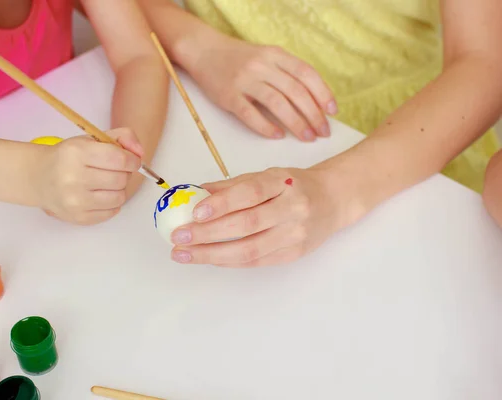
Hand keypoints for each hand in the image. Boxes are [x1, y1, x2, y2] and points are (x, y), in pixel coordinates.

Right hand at [32, 128, 142, 224]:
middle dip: (124, 174)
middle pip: (121, 179)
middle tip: (113, 170)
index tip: (131, 160)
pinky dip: (112, 203)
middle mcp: (73, 178)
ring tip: (106, 183)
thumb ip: (123, 137)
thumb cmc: (69, 157)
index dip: (132, 160)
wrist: (39, 178)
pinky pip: (112, 212)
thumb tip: (140, 153)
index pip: (119, 159)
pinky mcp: (78, 217)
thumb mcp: (92, 138)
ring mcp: (75, 201)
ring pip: (119, 197)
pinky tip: (100, 194)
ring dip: (118, 189)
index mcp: (76, 153)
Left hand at [168, 167, 356, 266]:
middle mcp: (292, 208)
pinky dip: (228, 261)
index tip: (194, 212)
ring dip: (212, 254)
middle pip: (247, 225)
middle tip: (179, 237)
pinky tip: (208, 258)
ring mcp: (295, 234)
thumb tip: (192, 194)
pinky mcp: (294, 254)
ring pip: (250, 250)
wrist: (333, 200)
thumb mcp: (265, 176)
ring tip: (184, 253)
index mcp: (283, 182)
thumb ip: (231, 186)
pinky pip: (256, 261)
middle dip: (208, 233)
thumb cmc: (293, 186)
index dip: (222, 204)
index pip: (250, 193)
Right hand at [189, 35, 336, 140]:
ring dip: (295, 122)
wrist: (204, 51)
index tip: (332, 112)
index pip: (306, 74)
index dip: (322, 93)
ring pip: (277, 103)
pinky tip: (277, 135)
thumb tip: (313, 101)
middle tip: (323, 132)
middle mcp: (262, 65)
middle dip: (313, 114)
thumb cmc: (239, 59)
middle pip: (295, 91)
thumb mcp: (266, 57)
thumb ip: (286, 73)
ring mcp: (244, 80)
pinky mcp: (228, 96)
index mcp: (275, 55)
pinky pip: (249, 114)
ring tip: (306, 137)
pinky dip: (265, 126)